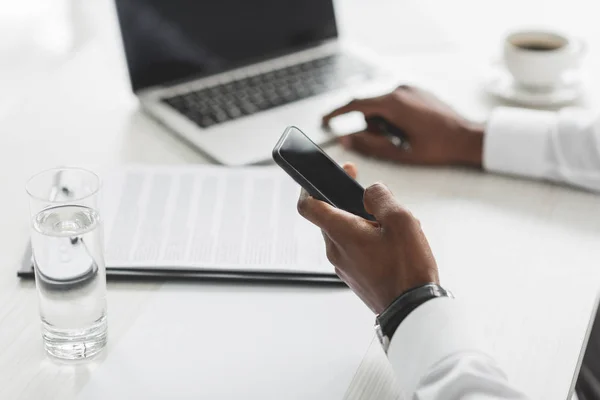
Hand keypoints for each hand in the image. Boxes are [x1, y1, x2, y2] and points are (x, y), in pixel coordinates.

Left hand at [297, 163, 438, 313]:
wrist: (412, 311)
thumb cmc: (407, 270)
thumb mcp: (401, 220)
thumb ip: (380, 197)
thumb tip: (370, 192)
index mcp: (340, 232)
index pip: (308, 206)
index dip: (310, 186)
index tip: (323, 177)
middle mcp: (335, 250)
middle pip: (330, 217)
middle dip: (348, 202)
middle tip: (370, 194)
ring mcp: (344, 266)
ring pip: (345, 234)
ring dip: (362, 223)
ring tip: (391, 224)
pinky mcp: (355, 277)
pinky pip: (354, 250)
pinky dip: (367, 240)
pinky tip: (392, 244)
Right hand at [323, 85, 484, 166]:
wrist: (469, 137)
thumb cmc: (438, 147)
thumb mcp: (400, 153)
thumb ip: (370, 146)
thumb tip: (347, 139)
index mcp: (394, 104)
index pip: (356, 104)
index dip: (336, 113)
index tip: (324, 121)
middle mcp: (400, 90)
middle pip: (370, 108)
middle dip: (372, 126)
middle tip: (389, 142)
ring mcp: (409, 88)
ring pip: (381, 106)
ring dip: (384, 122)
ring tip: (404, 137)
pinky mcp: (416, 91)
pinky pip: (394, 102)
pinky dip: (394, 116)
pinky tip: (410, 129)